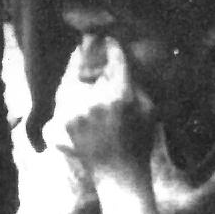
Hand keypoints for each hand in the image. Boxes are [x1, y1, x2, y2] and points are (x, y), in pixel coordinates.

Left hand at [62, 35, 155, 174]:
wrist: (119, 175)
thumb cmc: (139, 142)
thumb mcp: (149, 109)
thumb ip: (136, 84)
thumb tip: (123, 63)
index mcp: (120, 96)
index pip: (115, 60)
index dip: (112, 46)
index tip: (110, 38)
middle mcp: (96, 100)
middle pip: (89, 66)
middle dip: (90, 53)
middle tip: (89, 40)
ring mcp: (78, 111)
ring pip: (72, 79)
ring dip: (75, 67)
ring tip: (78, 55)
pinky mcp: (66, 121)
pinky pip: (64, 96)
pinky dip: (68, 87)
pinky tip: (72, 80)